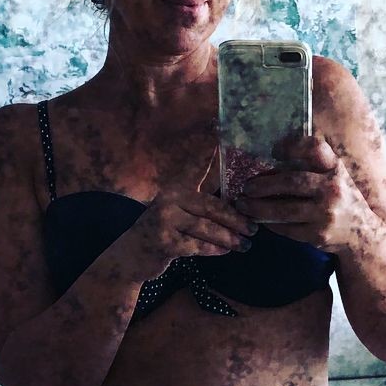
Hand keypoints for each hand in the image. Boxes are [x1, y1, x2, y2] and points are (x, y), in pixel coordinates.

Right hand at [116, 154, 258, 280]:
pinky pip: (197, 245)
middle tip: (253, 228)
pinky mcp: (165, 241)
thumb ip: (199, 203)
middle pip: (210, 206)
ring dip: (228, 238)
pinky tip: (224, 251)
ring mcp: (164, 219)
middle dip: (235, 219)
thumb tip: (236, 202)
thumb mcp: (177, 211)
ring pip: (205, 228)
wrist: (132, 255)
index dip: (210, 154)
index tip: (221, 131)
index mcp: (175, 188)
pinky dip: (213, 249)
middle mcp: (168, 198)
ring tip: (245, 244)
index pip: (198, 169)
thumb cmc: (161, 232)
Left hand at [232, 139, 373, 251]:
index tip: (273, 150)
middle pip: (292, 182)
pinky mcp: (318, 235)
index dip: (292, 146)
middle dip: (264, 184)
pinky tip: (260, 219)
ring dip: (259, 207)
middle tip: (246, 186)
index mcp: (335, 168)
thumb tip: (268, 164)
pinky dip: (270, 223)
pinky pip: (287, 228)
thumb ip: (310, 166)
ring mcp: (326, 214)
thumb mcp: (334, 176)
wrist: (361, 234)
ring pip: (284, 210)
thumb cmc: (339, 199)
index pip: (314, 148)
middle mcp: (333, 188)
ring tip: (243, 204)